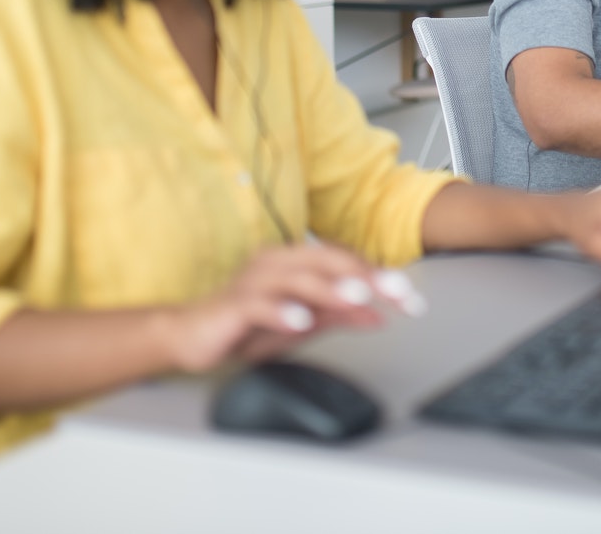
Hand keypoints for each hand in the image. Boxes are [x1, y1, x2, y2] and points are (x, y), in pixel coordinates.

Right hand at [166, 243, 415, 372]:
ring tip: (357, 297)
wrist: (189, 337)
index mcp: (295, 263)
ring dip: (330, 288)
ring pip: (297, 278)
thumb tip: (379, 315)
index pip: (345, 263)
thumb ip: (339, 316)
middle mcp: (276, 263)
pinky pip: (259, 305)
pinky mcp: (231, 305)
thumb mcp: (302, 323)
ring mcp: (253, 281)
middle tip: (396, 292)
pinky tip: (301, 321)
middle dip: (365, 276)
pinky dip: (283, 312)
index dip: (380, 278)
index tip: (411, 299)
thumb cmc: (245, 326)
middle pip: (327, 262)